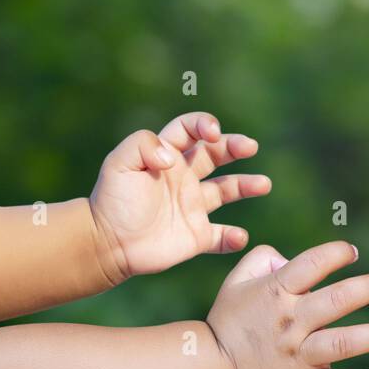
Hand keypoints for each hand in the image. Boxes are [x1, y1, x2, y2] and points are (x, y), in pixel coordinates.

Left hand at [89, 112, 271, 282]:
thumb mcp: (118, 164)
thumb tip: (172, 157)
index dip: (204, 124)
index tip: (213, 133)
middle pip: (216, 154)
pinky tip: (240, 237)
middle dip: (235, 146)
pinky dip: (233, 238)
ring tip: (263, 184)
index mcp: (167, 156)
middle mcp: (184, 178)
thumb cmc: (111, 201)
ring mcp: (193, 207)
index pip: (190, 130)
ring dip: (246, 185)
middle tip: (250, 146)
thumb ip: (143, 146)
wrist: (105, 243)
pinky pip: (221, 236)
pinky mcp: (196, 236)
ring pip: (227, 190)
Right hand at [206, 241, 368, 368]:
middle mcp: (291, 322)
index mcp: (276, 292)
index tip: (351, 252)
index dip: (337, 253)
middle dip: (368, 288)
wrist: (210, 368)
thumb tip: (296, 258)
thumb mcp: (238, 278)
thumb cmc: (229, 317)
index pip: (313, 264)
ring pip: (343, 345)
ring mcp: (298, 354)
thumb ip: (266, 257)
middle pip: (336, 301)